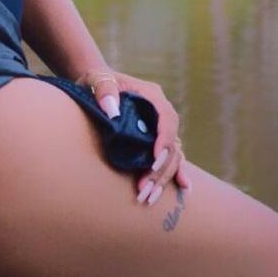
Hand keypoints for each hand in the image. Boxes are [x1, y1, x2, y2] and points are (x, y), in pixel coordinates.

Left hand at [75, 66, 192, 204]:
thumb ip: (104, 89)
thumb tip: (112, 111)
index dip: (164, 139)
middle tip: (144, 188)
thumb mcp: (95, 79)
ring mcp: (158, 127)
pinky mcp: (153, 139)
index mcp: (152, 95)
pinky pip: (169, 156)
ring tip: (148, 197)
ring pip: (171, 154)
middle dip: (160, 168)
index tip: (154, 160)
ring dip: (163, 176)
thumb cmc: (94, 81)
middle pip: (171, 142)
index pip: (166, 117)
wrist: (93, 86)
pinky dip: (174, 171)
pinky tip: (183, 187)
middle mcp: (160, 112)